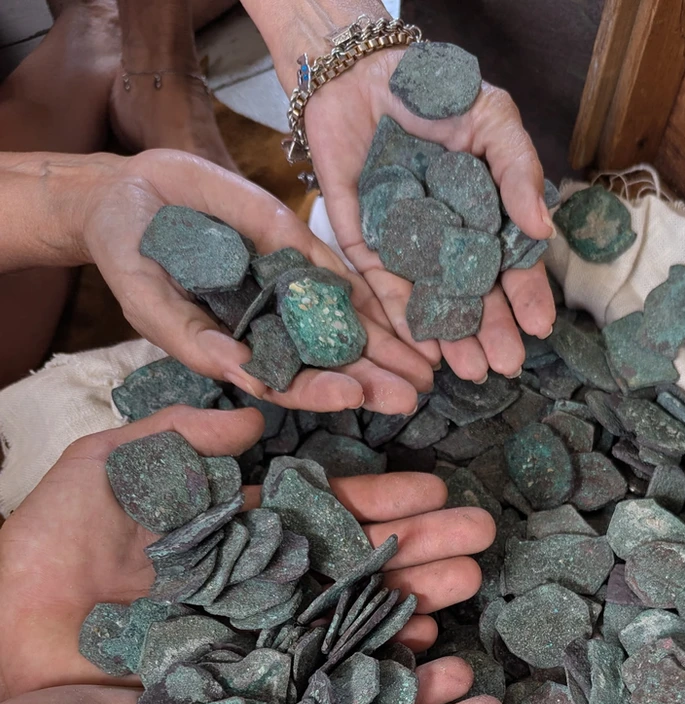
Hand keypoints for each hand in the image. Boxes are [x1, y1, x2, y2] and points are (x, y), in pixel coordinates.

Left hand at [0, 403, 494, 699]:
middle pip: (357, 575)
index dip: (387, 508)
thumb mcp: (107, 471)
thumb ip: (180, 439)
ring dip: (415, 613)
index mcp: (237, 543)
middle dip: (423, 556)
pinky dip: (376, 679)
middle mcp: (260, 598)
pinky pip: (323, 693)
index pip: (329, 520)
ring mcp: (258, 653)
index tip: (443, 497)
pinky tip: (423, 666)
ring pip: (351, 633)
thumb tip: (253, 419)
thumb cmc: (43, 557)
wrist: (1, 649)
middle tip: (482, 545)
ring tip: (469, 592)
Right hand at [77, 149, 433, 412]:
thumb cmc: (129, 262)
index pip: (289, 382)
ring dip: (389, 345)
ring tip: (429, 364)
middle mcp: (274, 329)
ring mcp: (291, 289)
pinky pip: (343, 273)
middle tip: (416, 395)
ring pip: (348, 323)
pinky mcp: (299, 248)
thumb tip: (243, 372)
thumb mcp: (151, 306)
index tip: (355, 396)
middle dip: (375, 379)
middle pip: (332, 360)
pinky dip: (377, 293)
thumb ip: (197, 341)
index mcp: (242, 353)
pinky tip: (413, 311)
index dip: (321, 391)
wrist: (128, 199)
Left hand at [303, 48, 556, 382]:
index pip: (512, 262)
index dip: (526, 294)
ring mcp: (409, 249)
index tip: (538, 325)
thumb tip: (543, 227)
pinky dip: (402, 320)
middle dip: (491, 330)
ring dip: (453, 337)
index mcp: (488, 215)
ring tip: (468, 369)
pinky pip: (384, 290)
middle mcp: (451, 240)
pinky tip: (422, 351)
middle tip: (504, 363)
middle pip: (475, 294)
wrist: (359, 74)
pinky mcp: (365, 249)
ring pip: (434, 302)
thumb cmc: (435, 90)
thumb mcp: (491, 118)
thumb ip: (517, 168)